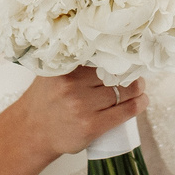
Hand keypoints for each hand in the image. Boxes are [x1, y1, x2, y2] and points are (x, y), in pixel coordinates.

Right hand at [10, 66, 146, 158]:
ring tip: (139, 87)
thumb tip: (102, 43)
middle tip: (135, 72)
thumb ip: (70, 58)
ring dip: (137, 88)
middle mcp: (72, 86)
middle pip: (114, 74)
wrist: (32, 132)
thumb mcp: (51, 73)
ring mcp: (82, 108)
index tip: (127, 53)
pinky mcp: (92, 127)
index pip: (101, 55)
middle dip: (129, 73)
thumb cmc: (44, 100)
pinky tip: (142, 100)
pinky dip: (139, 104)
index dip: (117, 54)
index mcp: (64, 69)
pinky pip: (125, 111)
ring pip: (123, 92)